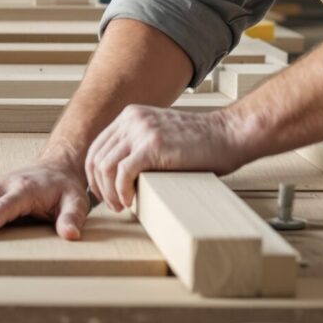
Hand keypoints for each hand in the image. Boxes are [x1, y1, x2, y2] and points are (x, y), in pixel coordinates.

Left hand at [84, 105, 243, 212]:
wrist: (228, 135)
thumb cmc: (201, 144)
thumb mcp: (160, 136)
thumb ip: (139, 146)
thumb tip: (118, 177)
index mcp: (130, 116)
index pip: (96, 148)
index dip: (95, 176)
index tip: (105, 194)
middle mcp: (131, 119)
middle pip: (96, 158)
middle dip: (99, 187)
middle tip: (113, 205)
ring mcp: (141, 130)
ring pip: (105, 166)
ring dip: (109, 193)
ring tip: (121, 206)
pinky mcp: (152, 145)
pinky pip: (122, 173)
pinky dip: (121, 192)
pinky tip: (131, 201)